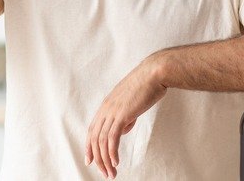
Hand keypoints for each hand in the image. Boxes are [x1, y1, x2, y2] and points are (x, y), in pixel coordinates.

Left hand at [85, 56, 166, 178]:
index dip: (89, 146)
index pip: (92, 129)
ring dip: (106, 160)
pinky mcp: (122, 115)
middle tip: (104, 173)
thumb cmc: (146, 86)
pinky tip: (116, 162)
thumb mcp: (131, 103)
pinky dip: (112, 152)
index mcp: (107, 105)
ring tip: (111, 174)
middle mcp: (106, 109)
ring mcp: (112, 112)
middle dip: (98, 159)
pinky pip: (112, 138)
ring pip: (102, 141)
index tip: (90, 160)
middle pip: (95, 138)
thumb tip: (123, 128)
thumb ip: (125, 116)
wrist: (154, 73)